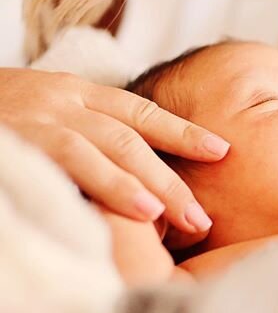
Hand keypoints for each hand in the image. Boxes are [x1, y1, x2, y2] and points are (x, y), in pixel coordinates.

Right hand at [0, 67, 228, 234]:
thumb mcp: (39, 116)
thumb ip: (80, 137)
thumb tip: (125, 174)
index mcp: (73, 92)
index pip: (140, 112)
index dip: (182, 131)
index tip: (221, 150)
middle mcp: (63, 99)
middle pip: (134, 136)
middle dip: (174, 176)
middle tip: (205, 219)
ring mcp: (41, 116)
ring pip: (111, 146)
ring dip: (149, 183)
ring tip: (181, 219)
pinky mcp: (21, 138)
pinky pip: (70, 160)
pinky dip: (108, 184)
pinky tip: (137, 209)